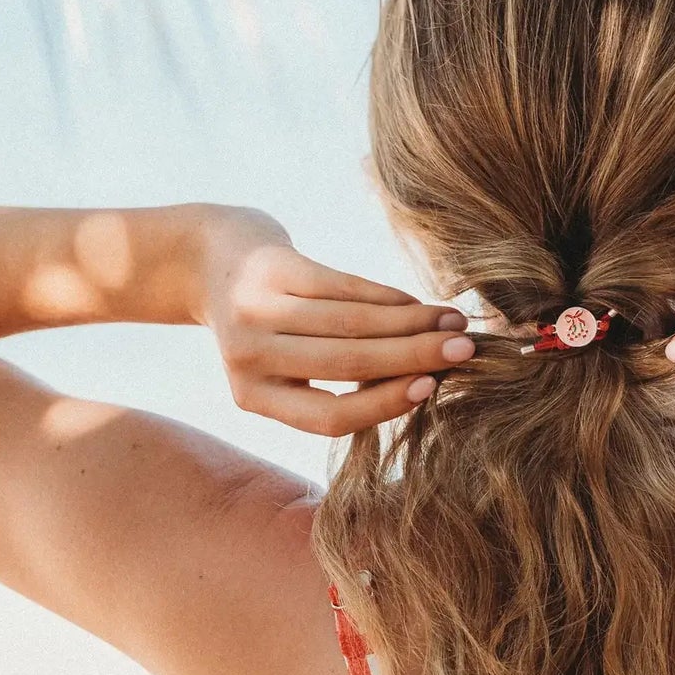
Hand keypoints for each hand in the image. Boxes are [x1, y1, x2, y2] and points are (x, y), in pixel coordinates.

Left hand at [192, 206, 472, 435]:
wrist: (209, 258)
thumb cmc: (269, 323)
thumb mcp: (285, 362)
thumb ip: (337, 379)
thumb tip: (426, 381)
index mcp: (252, 395)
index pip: (328, 416)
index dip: (385, 403)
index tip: (433, 388)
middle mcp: (248, 356)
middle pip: (346, 363)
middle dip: (414, 358)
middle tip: (465, 352)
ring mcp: (256, 309)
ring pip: (351, 323)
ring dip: (413, 323)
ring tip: (454, 323)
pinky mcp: (272, 267)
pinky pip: (345, 286)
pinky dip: (389, 296)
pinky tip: (419, 302)